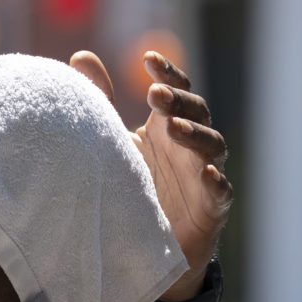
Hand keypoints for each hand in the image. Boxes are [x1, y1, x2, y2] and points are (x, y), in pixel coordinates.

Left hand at [70, 50, 231, 301]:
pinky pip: (221, 191)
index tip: (148, 60)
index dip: (168, 73)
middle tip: (153, 94)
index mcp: (168, 125)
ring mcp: (205, 174)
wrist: (144, 245)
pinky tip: (205, 173)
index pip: (176, 90)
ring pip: (212, 147)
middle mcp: (191, 144)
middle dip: (178, 100)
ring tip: (172, 127)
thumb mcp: (113, 143)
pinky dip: (216, 181)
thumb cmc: (131, 186)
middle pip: (196, 112)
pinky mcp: (212, 208)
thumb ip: (99, 102)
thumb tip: (80, 56)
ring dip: (195, 134)